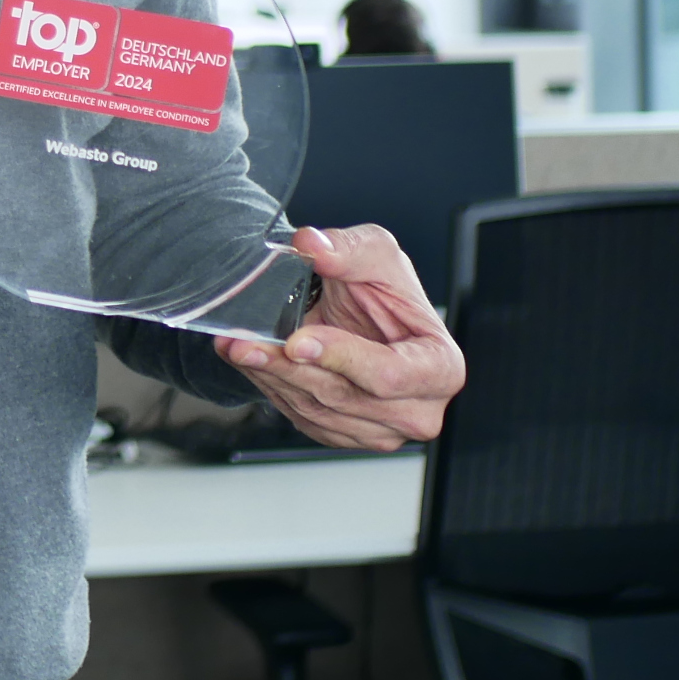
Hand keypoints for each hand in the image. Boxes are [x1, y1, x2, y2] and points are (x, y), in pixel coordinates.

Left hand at [215, 224, 464, 451]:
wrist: (359, 309)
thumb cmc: (382, 286)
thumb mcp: (374, 250)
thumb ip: (348, 247)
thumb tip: (312, 245)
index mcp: (440, 367)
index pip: (389, 374)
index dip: (341, 358)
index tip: (298, 340)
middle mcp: (418, 409)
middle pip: (345, 398)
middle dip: (289, 368)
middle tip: (246, 343)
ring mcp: (382, 430)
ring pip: (316, 411)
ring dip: (270, 377)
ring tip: (238, 346)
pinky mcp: (345, 434)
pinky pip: (302, 418)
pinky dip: (271, 387)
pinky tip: (251, 361)